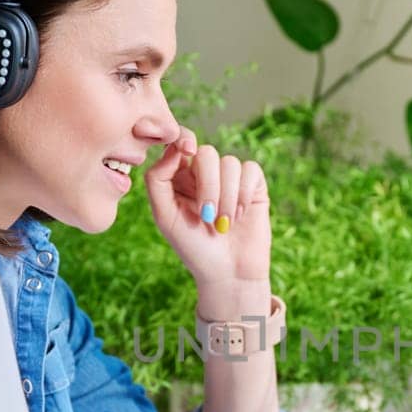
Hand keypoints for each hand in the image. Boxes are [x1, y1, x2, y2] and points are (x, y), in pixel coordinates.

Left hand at [144, 129, 270, 285]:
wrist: (228, 273)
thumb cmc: (193, 248)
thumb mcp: (165, 216)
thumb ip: (158, 180)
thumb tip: (172, 149)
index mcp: (179, 176)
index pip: (179, 142)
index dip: (183, 138)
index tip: (187, 150)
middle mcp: (204, 173)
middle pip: (206, 153)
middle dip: (208, 185)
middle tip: (207, 216)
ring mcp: (230, 178)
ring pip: (229, 163)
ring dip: (225, 196)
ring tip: (223, 223)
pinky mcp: (253, 185)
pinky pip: (250, 170)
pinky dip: (243, 194)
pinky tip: (238, 216)